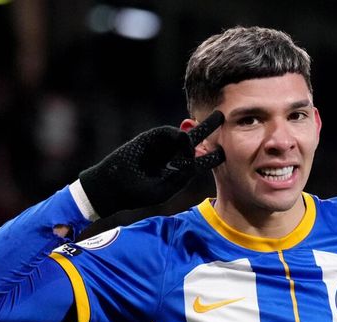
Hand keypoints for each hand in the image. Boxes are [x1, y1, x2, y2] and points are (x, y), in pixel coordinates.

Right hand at [79, 111, 224, 216]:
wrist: (111, 186)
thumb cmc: (137, 192)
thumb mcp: (165, 188)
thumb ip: (182, 175)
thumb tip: (195, 159)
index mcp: (176, 171)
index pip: (199, 161)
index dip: (212, 156)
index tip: (226, 151)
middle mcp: (170, 156)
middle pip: (193, 140)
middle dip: (207, 128)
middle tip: (222, 115)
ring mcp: (159, 146)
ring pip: (182, 135)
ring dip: (197, 132)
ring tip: (215, 122)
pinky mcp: (149, 138)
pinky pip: (167, 132)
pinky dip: (179, 136)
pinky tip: (186, 142)